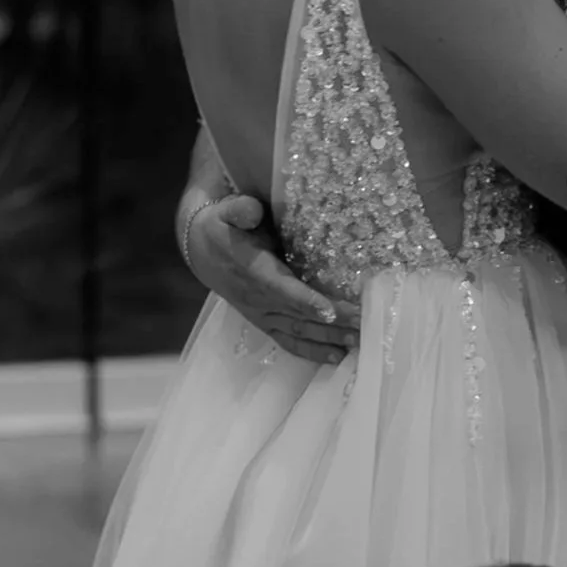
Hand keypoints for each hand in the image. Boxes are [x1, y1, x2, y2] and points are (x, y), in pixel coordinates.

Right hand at [185, 195, 362, 364]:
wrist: (202, 252)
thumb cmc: (223, 228)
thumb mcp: (225, 212)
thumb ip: (240, 210)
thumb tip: (252, 211)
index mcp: (253, 271)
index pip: (281, 289)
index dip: (305, 301)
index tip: (330, 311)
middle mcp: (259, 299)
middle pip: (299, 316)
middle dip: (332, 323)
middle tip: (364, 324)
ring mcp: (262, 314)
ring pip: (298, 332)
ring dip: (329, 339)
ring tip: (360, 342)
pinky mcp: (266, 323)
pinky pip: (289, 342)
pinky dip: (313, 351)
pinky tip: (338, 356)